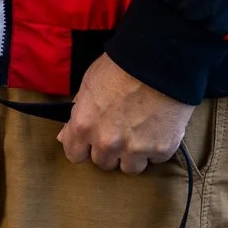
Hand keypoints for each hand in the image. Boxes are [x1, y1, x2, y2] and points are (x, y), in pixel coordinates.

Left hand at [58, 55, 191, 174]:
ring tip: (142, 134)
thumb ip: (78, 112)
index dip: (83, 147)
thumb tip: (66, 135)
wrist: (160, 60)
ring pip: (130, 168)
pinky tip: (159, 128)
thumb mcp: (89, 82)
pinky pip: (156, 159)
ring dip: (134, 155)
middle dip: (110, 150)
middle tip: (121, 131)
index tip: (91, 141)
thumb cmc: (121, 65)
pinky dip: (157, 147)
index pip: (75, 155)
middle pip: (103, 163)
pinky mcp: (161, 149)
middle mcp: (107, 143)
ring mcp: (135, 149)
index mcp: (84, 125)